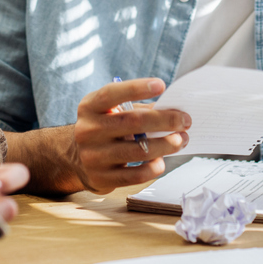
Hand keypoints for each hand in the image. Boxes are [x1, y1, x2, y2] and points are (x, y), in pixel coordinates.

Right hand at [70, 78, 190, 193]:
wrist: (77, 159)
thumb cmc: (105, 129)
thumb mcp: (112, 112)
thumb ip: (137, 109)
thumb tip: (173, 111)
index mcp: (90, 107)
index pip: (112, 94)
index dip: (137, 88)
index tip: (161, 85)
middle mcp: (88, 130)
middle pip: (133, 122)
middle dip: (165, 120)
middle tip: (185, 120)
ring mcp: (93, 156)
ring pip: (139, 150)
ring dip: (166, 145)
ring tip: (181, 140)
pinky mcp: (102, 178)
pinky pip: (135, 175)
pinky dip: (154, 168)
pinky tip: (162, 162)